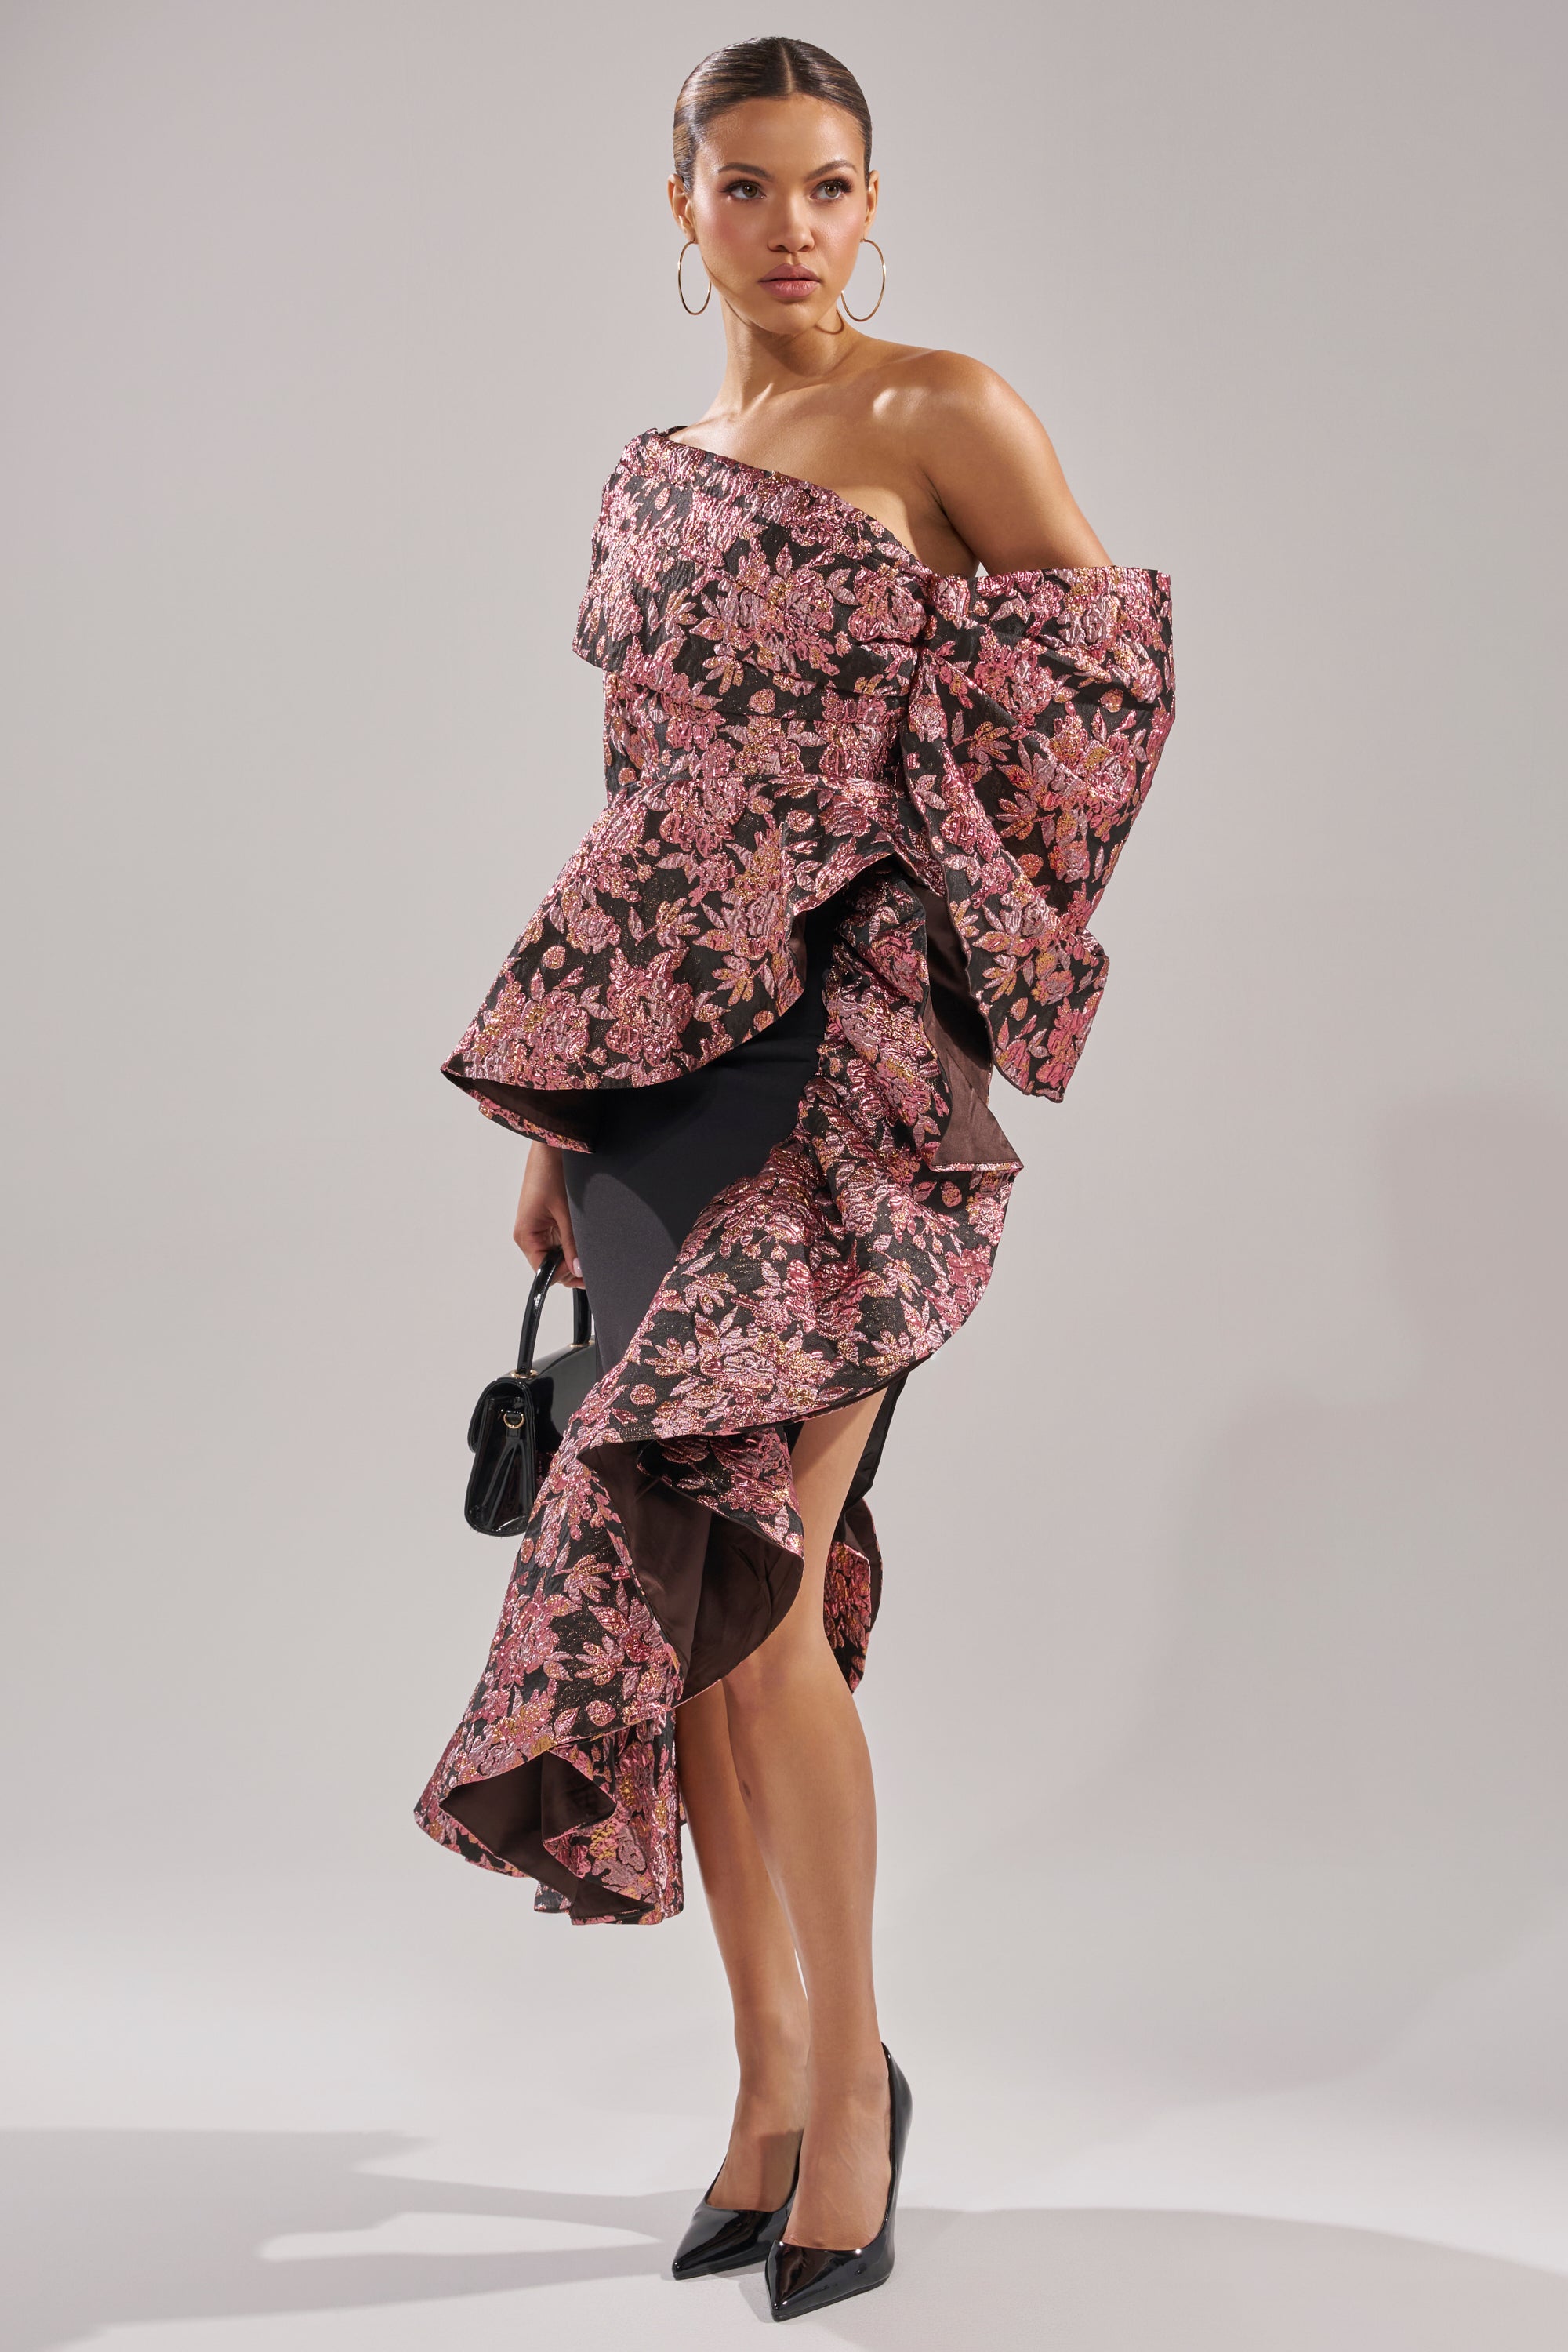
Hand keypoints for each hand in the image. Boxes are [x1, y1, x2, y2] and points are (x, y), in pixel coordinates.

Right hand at [512, 1141, 584, 1287]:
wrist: (552, 1147)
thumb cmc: (550, 1172)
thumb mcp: (565, 1213)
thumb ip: (572, 1244)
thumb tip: (578, 1269)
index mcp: (525, 1235)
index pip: (543, 1271)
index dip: (564, 1273)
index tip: (584, 1268)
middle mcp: (528, 1235)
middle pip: (550, 1265)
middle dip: (570, 1265)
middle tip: (592, 1262)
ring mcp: (538, 1228)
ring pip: (557, 1254)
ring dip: (572, 1253)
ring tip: (587, 1245)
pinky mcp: (547, 1220)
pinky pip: (559, 1240)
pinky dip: (571, 1241)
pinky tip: (581, 1234)